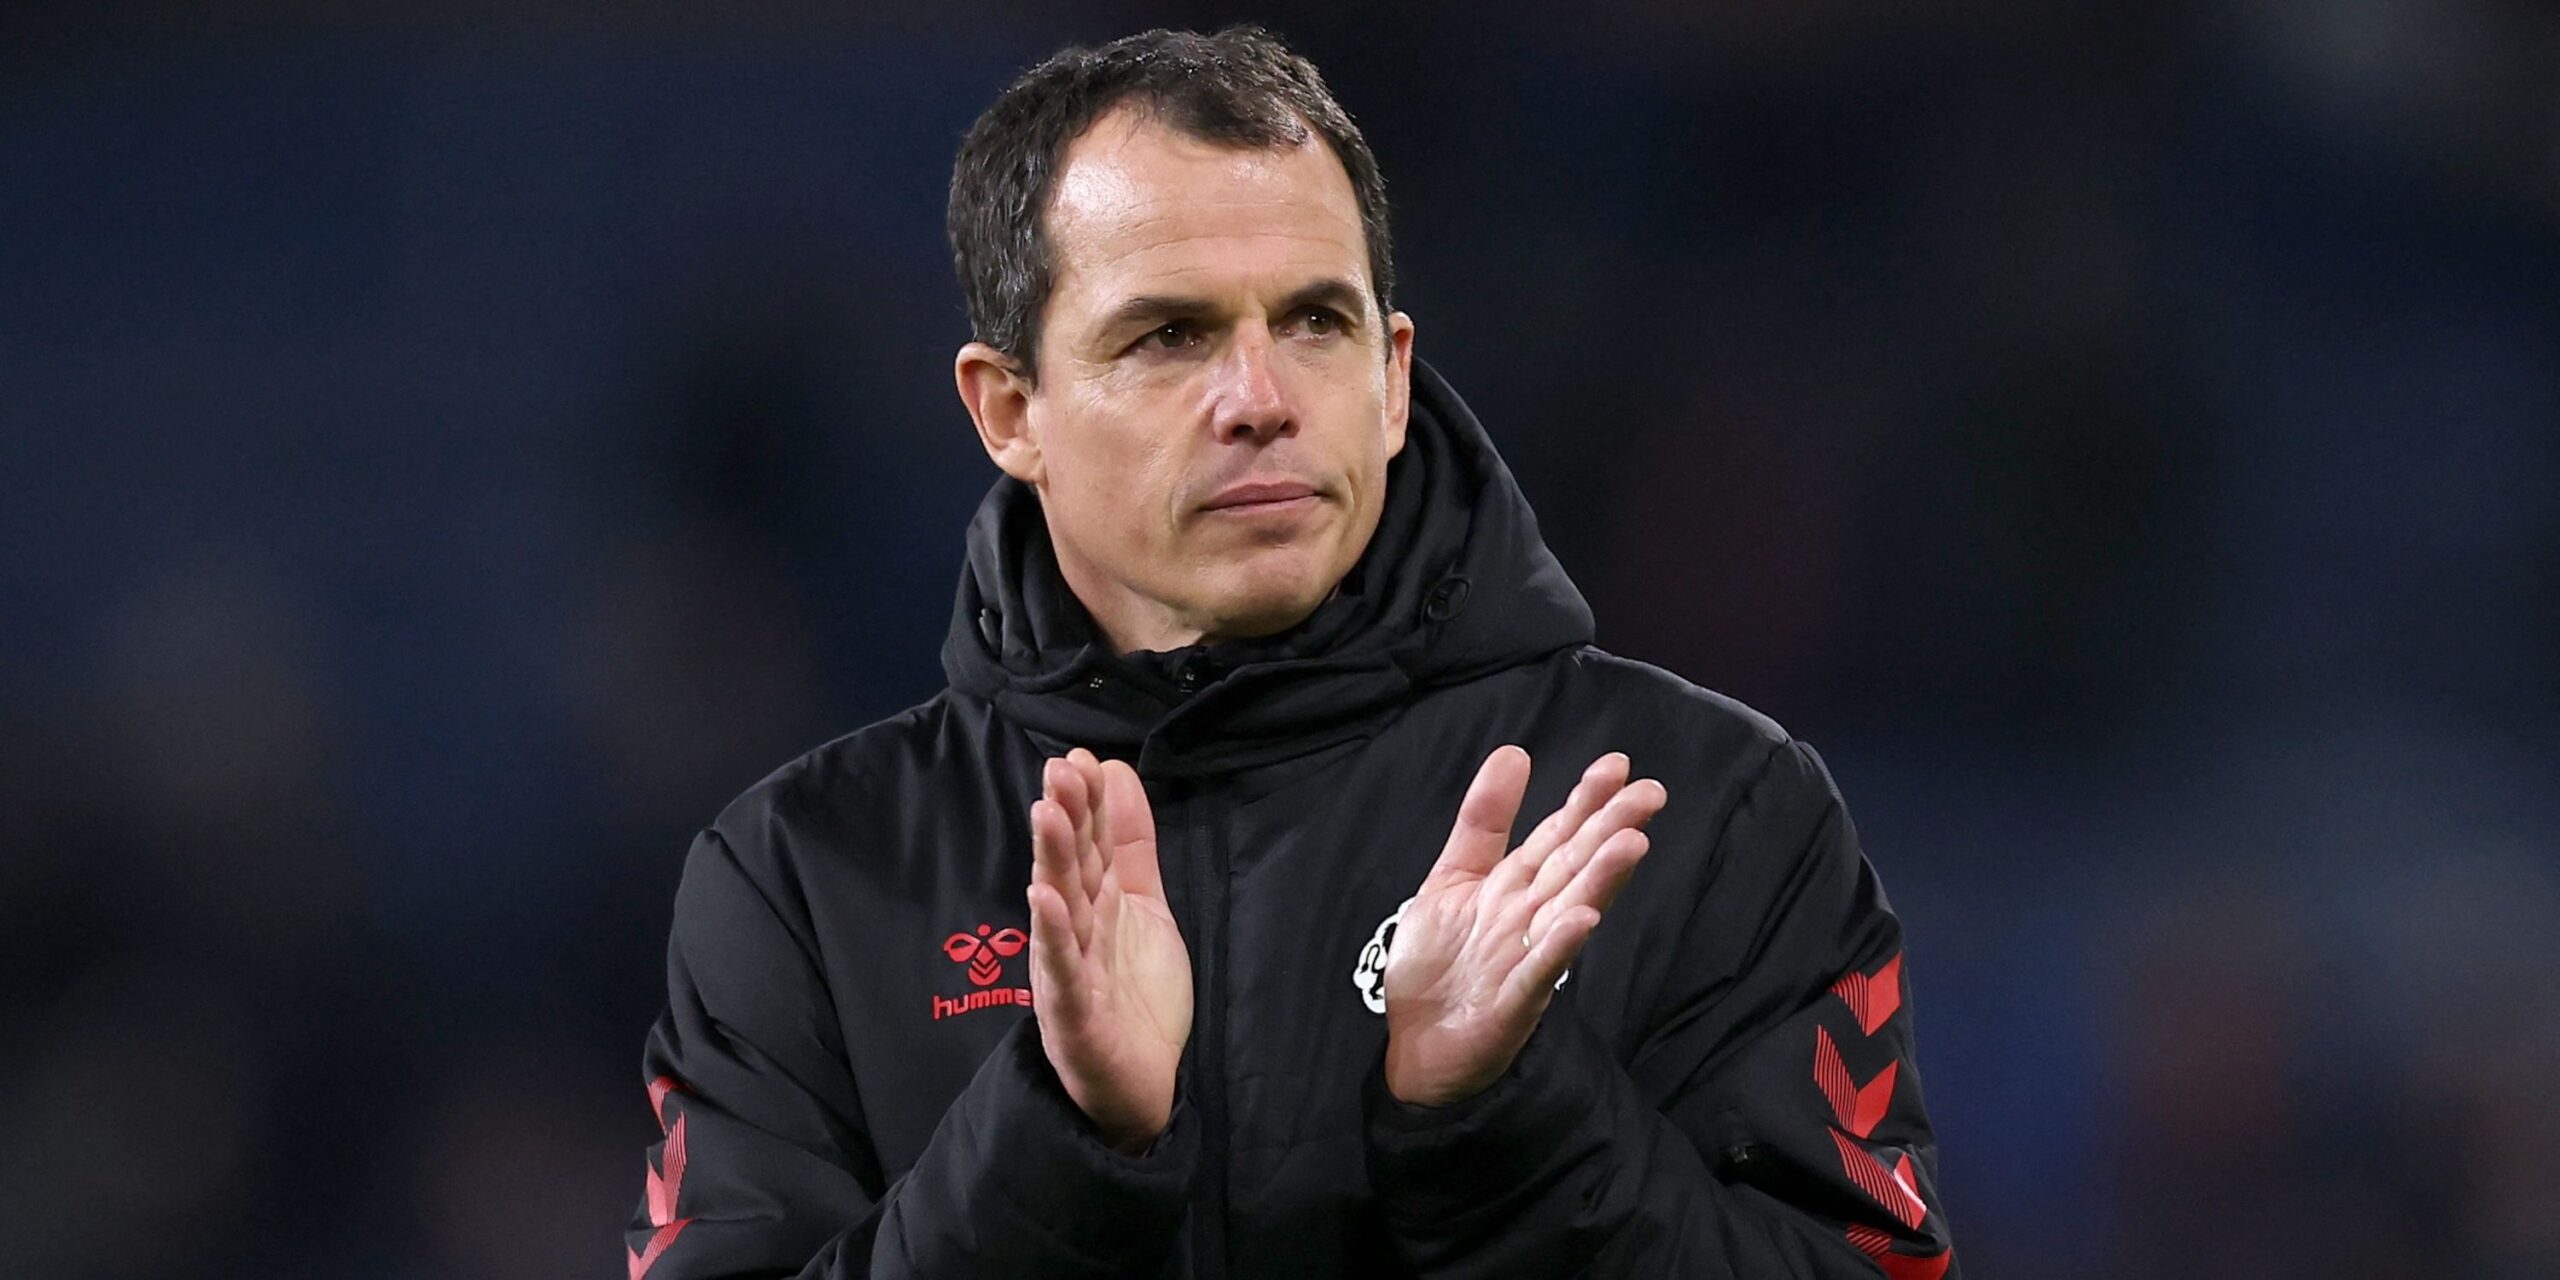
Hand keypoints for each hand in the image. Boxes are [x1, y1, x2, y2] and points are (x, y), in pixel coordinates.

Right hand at [1025, 748, 1191, 1151]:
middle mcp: (1075, 932)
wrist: (1143, 1087)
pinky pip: (1061, 972)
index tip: (1080, 757)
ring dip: (1050, 861)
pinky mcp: (1073, 1016)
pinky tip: (1044, 900)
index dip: (1087, 802)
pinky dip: (1052, 936)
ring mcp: (1069, 973)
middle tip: (1059, 769)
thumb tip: (1115, 770)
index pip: (1089, 844)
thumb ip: (1132, 844)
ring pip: (1058, 909)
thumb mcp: (1144, 906)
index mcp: (1095, 905)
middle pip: (1069, 867)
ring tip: (1046, 813)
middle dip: (1064, 817)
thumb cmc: (1136, 994)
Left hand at [1382, 747, 1665, 1105]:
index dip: (1585, 801)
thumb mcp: (1453, 877)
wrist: (1412, 1045)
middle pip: (1575, 866)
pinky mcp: (1513, 1005)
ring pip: (1569, 911)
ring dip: (1601, 879)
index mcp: (1517, 887)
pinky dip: (1559, 947)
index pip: (1558, 836)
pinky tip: (1581, 921)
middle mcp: (1531, 919)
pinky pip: (1539, 973)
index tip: (1616, 764)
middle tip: (1651, 793)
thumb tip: (1515, 751)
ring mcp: (1527, 961)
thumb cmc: (1440, 963)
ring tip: (1632, 842)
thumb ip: (1484, 820)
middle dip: (1611, 828)